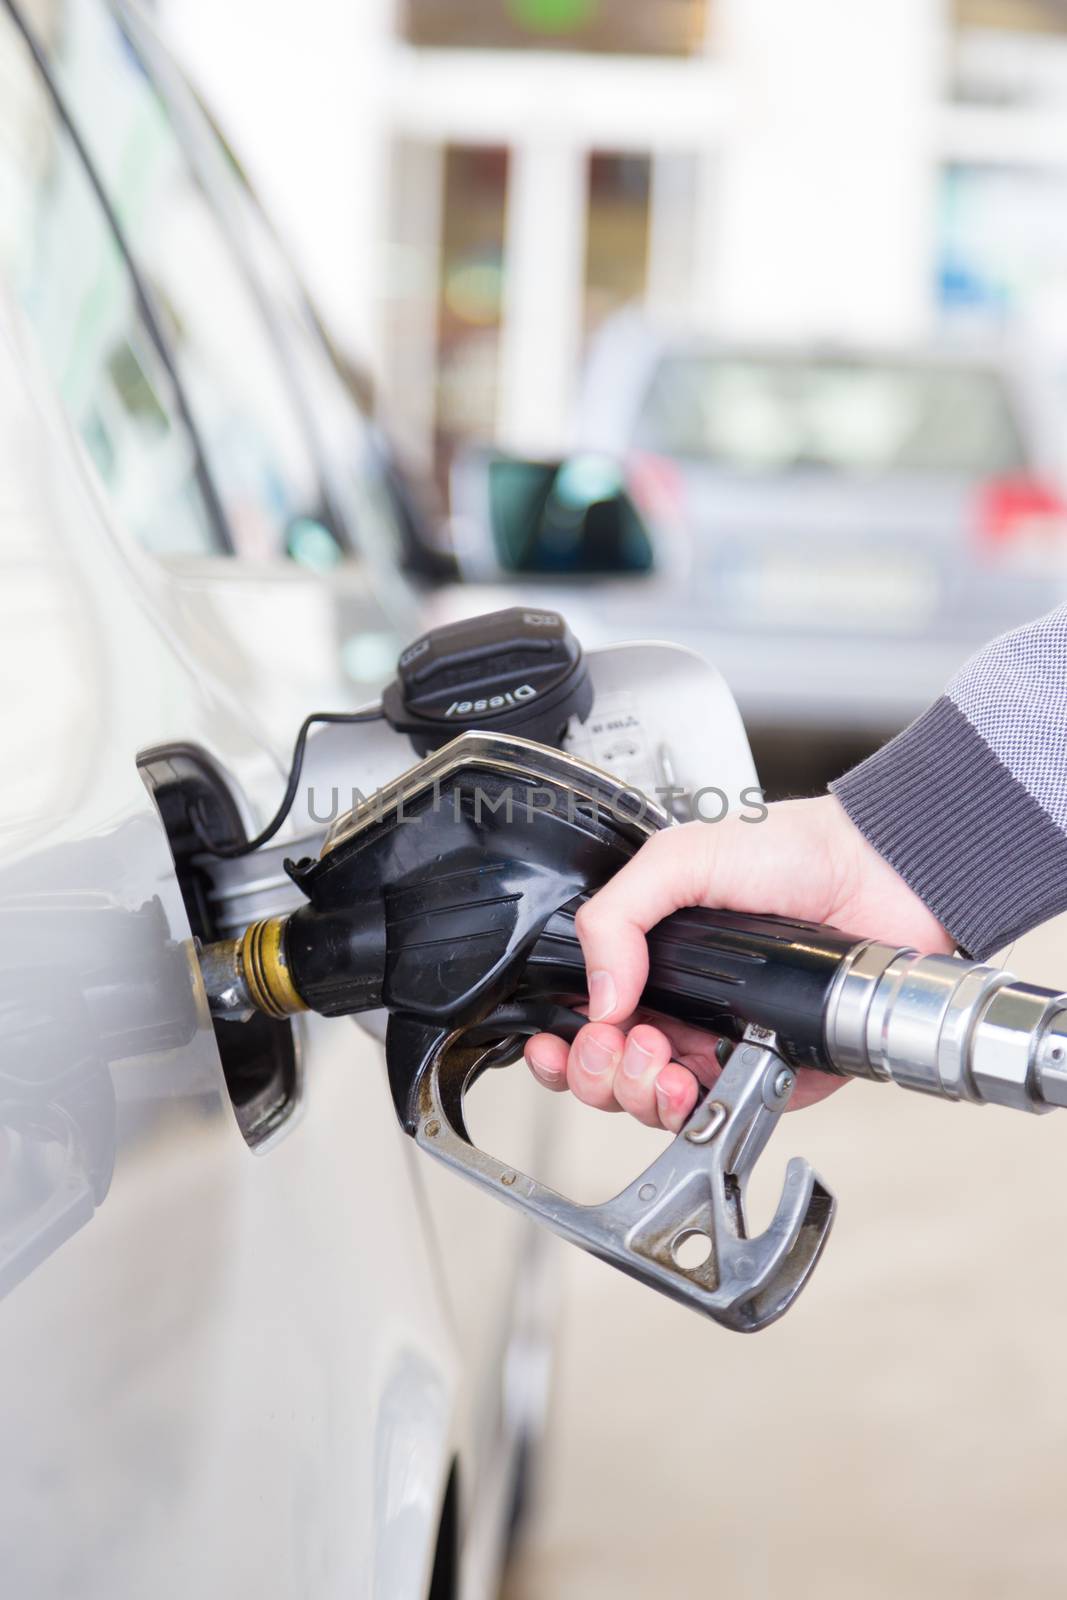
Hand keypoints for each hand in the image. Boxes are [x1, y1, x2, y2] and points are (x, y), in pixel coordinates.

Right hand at [523, 795, 952, 1131]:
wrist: (877, 872)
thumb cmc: (791, 851)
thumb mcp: (679, 858)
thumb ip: (617, 916)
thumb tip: (599, 997)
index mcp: (652, 959)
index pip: (587, 1019)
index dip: (562, 1042)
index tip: (556, 1041)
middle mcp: (682, 1007)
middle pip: (611, 1075)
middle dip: (598, 1073)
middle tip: (620, 1043)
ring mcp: (726, 1044)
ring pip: (656, 1106)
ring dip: (640, 1094)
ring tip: (659, 1060)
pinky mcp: (774, 1075)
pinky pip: (723, 1114)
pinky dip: (698, 1112)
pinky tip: (694, 1081)